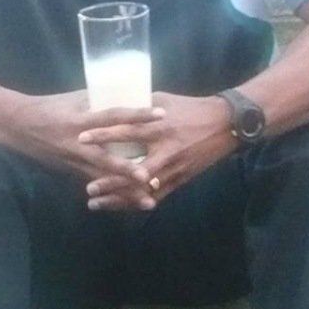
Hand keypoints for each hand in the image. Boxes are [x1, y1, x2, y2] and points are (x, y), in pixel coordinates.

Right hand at [0, 89, 159, 192]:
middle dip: (128, 170)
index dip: (137, 115)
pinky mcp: (72, 171)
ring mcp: (74, 160)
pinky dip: (114, 195)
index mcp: (80, 119)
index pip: (113, 116)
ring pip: (103, 179)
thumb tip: (133, 94)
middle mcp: (78, 143)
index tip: (162, 114)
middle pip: (106, 159)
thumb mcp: (76, 99)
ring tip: (148, 202)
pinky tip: (131, 205)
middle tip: (150, 177)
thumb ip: (102, 101)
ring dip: (125, 192)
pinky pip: (96, 184)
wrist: (18, 125)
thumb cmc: (50, 107)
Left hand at [78, 92, 236, 210]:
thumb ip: (140, 106)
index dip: (104, 135)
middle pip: (134, 170)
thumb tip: (114, 105)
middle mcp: (166, 151)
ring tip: (97, 204)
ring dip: (119, 198)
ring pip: (143, 189)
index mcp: (160, 127)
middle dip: (110, 181)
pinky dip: (137, 203)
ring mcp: (175, 168)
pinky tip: (121, 208)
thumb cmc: (193, 108)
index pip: (127, 131)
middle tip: (88, 188)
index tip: (81, 139)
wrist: (227, 124)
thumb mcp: (165, 100)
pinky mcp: (182, 178)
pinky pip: (157, 195)